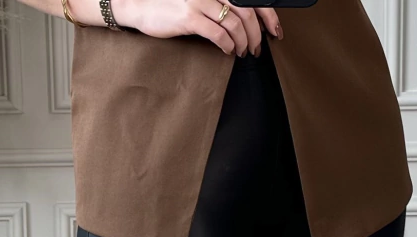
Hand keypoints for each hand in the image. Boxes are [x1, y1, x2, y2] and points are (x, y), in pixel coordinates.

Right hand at [112, 0, 281, 54]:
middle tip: (257, 49)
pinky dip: (228, 45)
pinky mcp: (190, 17)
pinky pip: (219, 34)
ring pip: (236, 24)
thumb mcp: (200, 2)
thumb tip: (244, 24)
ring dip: (244, 43)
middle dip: (258, 34)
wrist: (141, 6)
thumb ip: (220, 8)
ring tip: (243, 52)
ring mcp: (200, 2)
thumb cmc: (170, 7)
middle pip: (248, 12)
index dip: (268, 16)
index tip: (275, 31)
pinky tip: (228, 51)